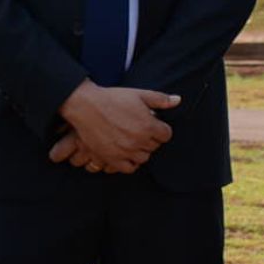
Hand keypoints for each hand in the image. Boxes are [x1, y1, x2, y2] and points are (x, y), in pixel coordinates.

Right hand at [58, 83, 178, 172]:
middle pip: (154, 146)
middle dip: (150, 138)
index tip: (153, 125)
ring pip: (143, 158)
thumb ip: (160, 99)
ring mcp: (125, 151)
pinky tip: (126, 153)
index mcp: (148, 126)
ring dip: (141, 150)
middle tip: (140, 131)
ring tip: (133, 140)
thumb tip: (178, 100)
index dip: (161, 129)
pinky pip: (129, 168)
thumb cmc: (113, 98)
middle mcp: (138, 141)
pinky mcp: (112, 158)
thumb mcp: (139, 94)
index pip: (166, 135)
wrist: (86, 106)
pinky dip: (130, 162)